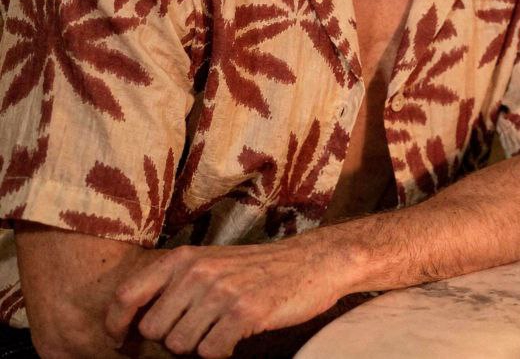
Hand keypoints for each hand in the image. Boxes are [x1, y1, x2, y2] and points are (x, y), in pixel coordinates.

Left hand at [105, 235, 347, 357]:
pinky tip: (238, 335)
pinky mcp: (245, 313)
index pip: (126, 295)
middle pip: (154, 331)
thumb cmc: (259, 268)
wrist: (313, 261)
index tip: (122, 341)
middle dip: (172, 339)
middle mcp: (198, 272)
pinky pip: (210, 353)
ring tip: (222, 329)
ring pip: (180, 346)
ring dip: (199, 346)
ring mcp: (221, 292)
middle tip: (198, 330)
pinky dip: (222, 351)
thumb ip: (176, 283)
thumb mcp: (212, 262)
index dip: (116, 325)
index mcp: (184, 258)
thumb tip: (135, 322)